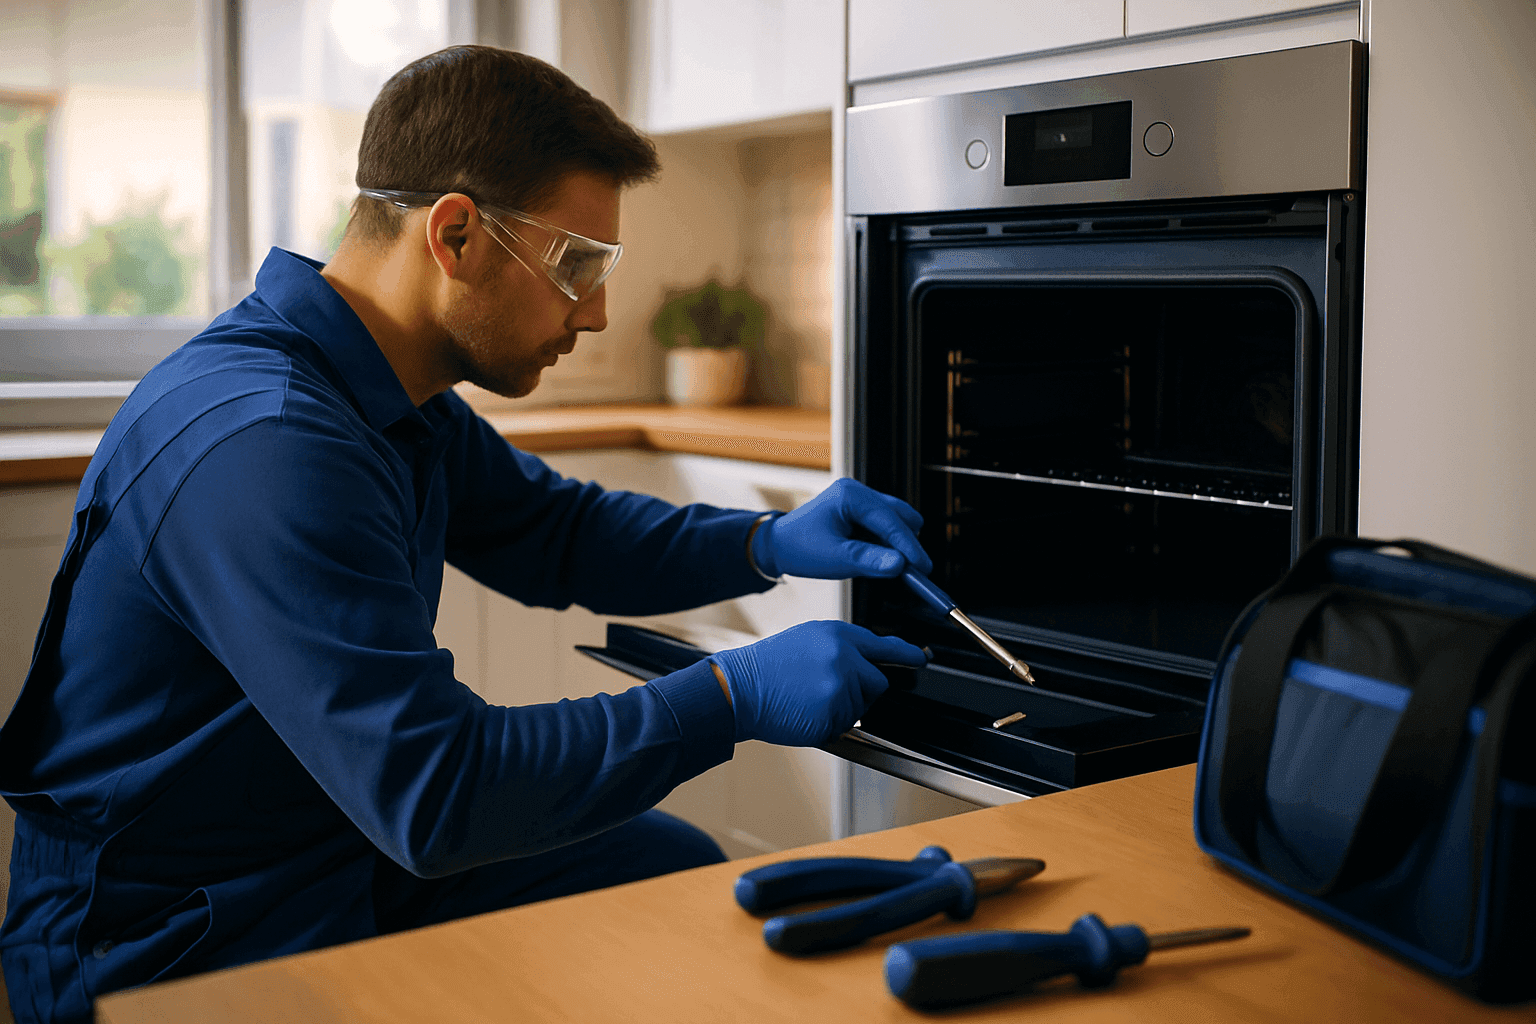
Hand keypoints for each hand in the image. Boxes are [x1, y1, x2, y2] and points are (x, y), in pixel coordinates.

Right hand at [710, 620, 928, 745]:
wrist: (739, 688)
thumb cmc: (769, 668)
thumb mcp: (809, 641)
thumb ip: (844, 648)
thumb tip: (872, 661)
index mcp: (839, 634)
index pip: (884, 646)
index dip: (907, 654)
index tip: (923, 658)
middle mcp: (845, 656)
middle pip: (878, 682)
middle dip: (861, 691)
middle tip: (824, 689)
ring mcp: (841, 685)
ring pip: (862, 707)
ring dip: (843, 709)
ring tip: (808, 698)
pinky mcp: (835, 713)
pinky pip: (847, 726)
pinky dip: (831, 725)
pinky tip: (806, 711)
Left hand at [754, 478, 931, 580]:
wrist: (779, 547)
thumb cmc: (800, 549)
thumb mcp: (835, 559)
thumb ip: (869, 560)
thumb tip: (900, 565)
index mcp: (849, 495)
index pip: (889, 520)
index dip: (909, 545)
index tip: (922, 567)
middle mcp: (857, 491)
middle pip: (898, 515)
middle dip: (908, 543)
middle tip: (916, 571)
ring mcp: (859, 499)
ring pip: (895, 519)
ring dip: (899, 543)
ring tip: (900, 568)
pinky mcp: (860, 511)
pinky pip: (885, 525)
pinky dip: (889, 542)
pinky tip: (885, 559)